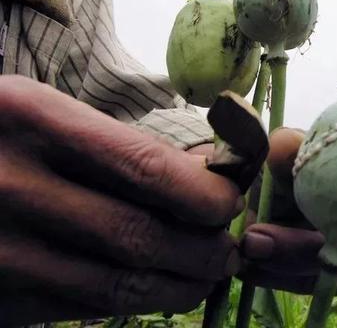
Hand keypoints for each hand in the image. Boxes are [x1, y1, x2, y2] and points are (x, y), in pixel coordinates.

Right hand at [0, 76, 244, 325]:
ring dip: (179, 287)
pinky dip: (129, 302)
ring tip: (207, 275)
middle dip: (205, 250)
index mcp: (29, 118)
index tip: (230, 205)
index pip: (146, 167)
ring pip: (115, 286)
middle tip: (230, 249)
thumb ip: (113, 144)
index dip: (204, 195)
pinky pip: (78, 308)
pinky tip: (154, 288)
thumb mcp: (39, 112)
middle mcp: (8, 185)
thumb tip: (205, 177)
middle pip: (138, 236)